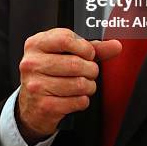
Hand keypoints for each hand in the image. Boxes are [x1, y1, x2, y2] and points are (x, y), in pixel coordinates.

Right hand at [17, 28, 121, 143]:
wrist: (31, 104)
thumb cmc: (50, 73)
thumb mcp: (65, 54)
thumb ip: (91, 48)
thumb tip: (115, 45)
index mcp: (36, 44)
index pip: (66, 39)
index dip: (85, 48)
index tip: (89, 54)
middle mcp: (32, 63)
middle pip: (75, 63)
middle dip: (90, 69)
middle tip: (90, 72)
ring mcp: (36, 85)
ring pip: (78, 84)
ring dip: (89, 86)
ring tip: (84, 85)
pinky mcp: (44, 106)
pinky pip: (77, 101)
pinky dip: (83, 100)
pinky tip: (76, 97)